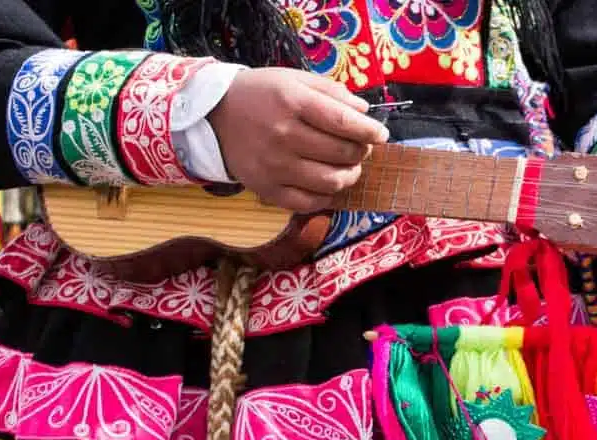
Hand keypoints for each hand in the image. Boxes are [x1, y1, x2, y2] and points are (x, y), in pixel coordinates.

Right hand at [208, 68, 389, 211]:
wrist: (214, 116)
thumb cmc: (262, 95)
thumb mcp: (294, 80)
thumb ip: (332, 93)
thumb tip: (365, 114)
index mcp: (292, 102)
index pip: (343, 123)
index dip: (369, 131)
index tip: (381, 134)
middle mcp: (283, 134)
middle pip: (342, 154)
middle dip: (361, 151)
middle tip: (360, 147)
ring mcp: (274, 165)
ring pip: (332, 182)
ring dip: (349, 176)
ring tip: (348, 166)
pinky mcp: (267, 189)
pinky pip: (310, 203)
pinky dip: (326, 196)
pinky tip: (326, 183)